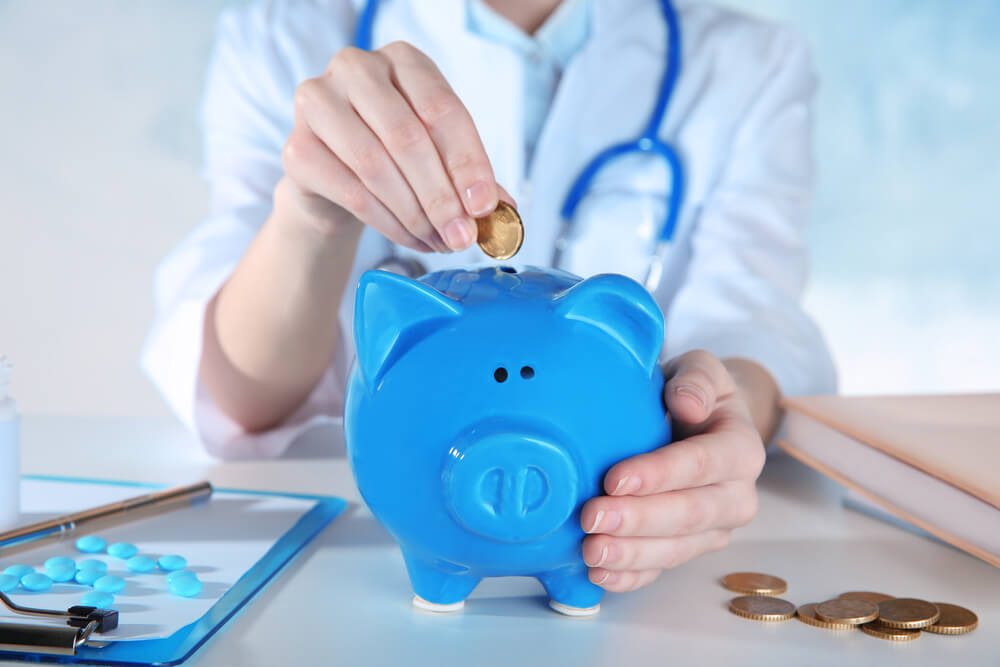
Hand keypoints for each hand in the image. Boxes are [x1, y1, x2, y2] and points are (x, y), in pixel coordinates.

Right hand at [280, 41, 501, 250]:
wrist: (334, 180)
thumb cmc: (395, 158)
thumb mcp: (438, 157)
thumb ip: (469, 177)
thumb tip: (504, 209)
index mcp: (403, 60)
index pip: (442, 109)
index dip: (468, 162)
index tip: (485, 205)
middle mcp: (356, 68)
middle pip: (408, 137)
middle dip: (442, 196)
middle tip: (463, 236)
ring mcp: (318, 103)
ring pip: (376, 166)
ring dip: (416, 215)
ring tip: (441, 242)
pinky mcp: (296, 147)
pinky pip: (351, 192)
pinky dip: (388, 224)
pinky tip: (411, 240)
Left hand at [579, 350, 767, 591]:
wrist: (699, 419)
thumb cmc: (694, 393)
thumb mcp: (701, 370)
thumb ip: (697, 380)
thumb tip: (685, 402)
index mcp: (742, 450)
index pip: (701, 464)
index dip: (658, 475)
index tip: (614, 479)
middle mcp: (736, 497)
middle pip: (689, 515)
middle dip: (638, 520)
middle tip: (591, 518)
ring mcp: (714, 529)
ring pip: (675, 549)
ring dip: (631, 554)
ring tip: (590, 551)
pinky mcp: (689, 548)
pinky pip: (662, 569)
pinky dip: (630, 576)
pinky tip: (600, 574)